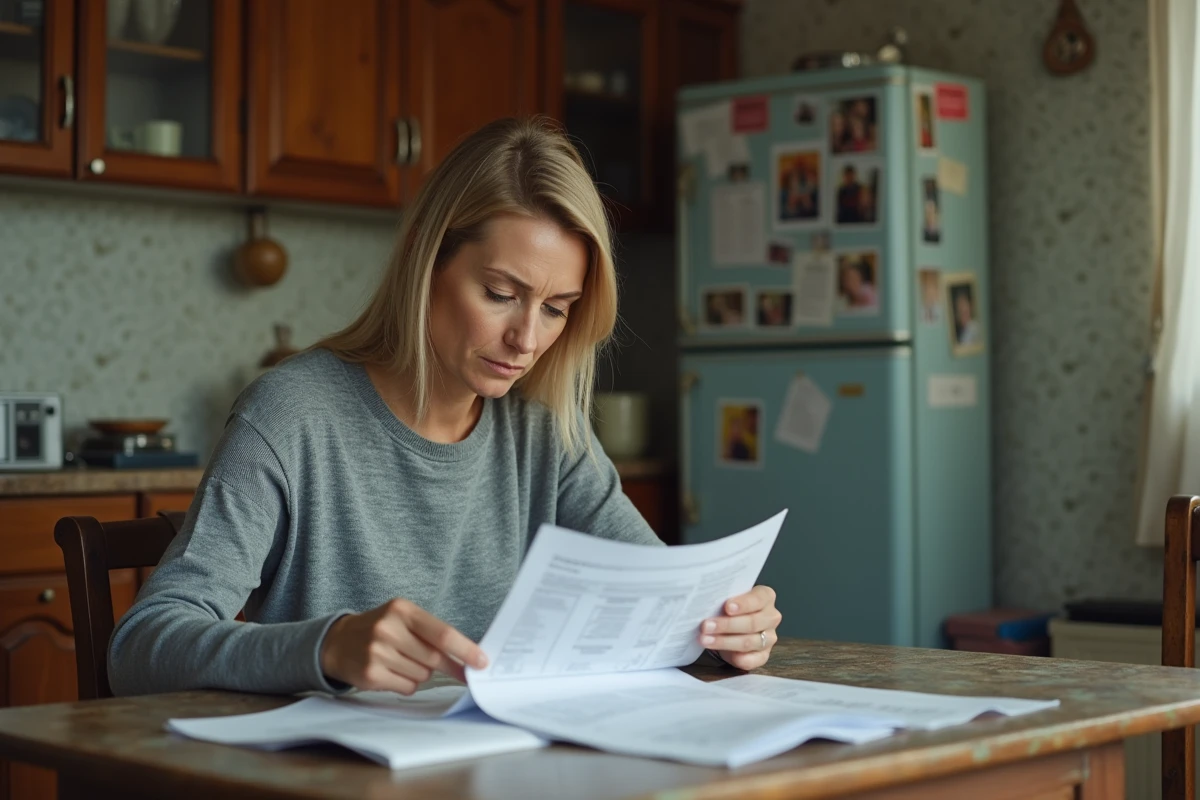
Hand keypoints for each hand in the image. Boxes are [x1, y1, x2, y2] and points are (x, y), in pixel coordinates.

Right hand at [320, 598, 487, 693]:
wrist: (337, 642)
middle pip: (434, 658)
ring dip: (423, 673)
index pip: (442, 634)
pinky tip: (393, 672)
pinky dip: (408, 683)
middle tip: (460, 672)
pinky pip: (407, 687)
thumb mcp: (403, 618)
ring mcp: (377, 653)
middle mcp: (388, 629)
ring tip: (405, 661)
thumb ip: (431, 633)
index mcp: (402, 610)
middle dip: (449, 667)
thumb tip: (466, 656)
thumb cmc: (380, 629)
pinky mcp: (371, 674)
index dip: (466, 650)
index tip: (482, 662)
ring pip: (422, 675)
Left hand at [699, 585, 780, 670]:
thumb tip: (706, 602)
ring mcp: (769, 638)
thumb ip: (724, 599)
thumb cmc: (730, 608)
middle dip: (727, 625)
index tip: (727, 607)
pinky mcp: (763, 655)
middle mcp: (771, 617)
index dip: (743, 604)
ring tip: (705, 639)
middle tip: (706, 626)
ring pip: (748, 642)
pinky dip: (736, 658)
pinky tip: (723, 655)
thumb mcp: (728, 598)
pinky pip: (751, 660)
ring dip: (724, 642)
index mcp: (766, 597)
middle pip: (752, 623)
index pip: (758, 599)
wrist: (731, 626)